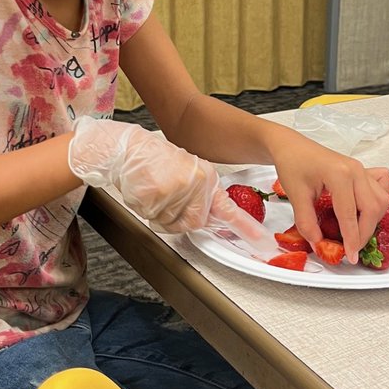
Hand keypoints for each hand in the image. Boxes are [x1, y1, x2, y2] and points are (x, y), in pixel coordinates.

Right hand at [68, 117, 265, 239]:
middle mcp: (194, 184)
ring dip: (161, 214)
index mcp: (205, 177)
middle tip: (169, 200)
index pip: (227, 208)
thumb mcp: (188, 169)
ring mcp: (175, 191)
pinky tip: (145, 192)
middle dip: (180, 218)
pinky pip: (154, 219)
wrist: (127, 149)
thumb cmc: (154, 158)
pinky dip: (147, 210)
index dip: (244, 226)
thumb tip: (212, 216)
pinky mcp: (156, 196)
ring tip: (156, 191)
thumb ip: (202, 194)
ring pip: (171, 224)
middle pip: (193, 223)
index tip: (260, 240)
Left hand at [268, 131, 388, 263]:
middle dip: (364, 233)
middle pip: (372, 209)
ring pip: (381, 200)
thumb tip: (318, 243)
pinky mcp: (363, 171)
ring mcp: (361, 169)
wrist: (291, 147)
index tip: (350, 256)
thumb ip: (306, 222)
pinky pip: (381, 187)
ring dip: (373, 220)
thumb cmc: (293, 164)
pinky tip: (367, 211)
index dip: (351, 239)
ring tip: (357, 233)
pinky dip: (379, 202)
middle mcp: (356, 170)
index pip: (350, 214)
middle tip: (353, 249)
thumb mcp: (295, 195)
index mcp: (339, 174)